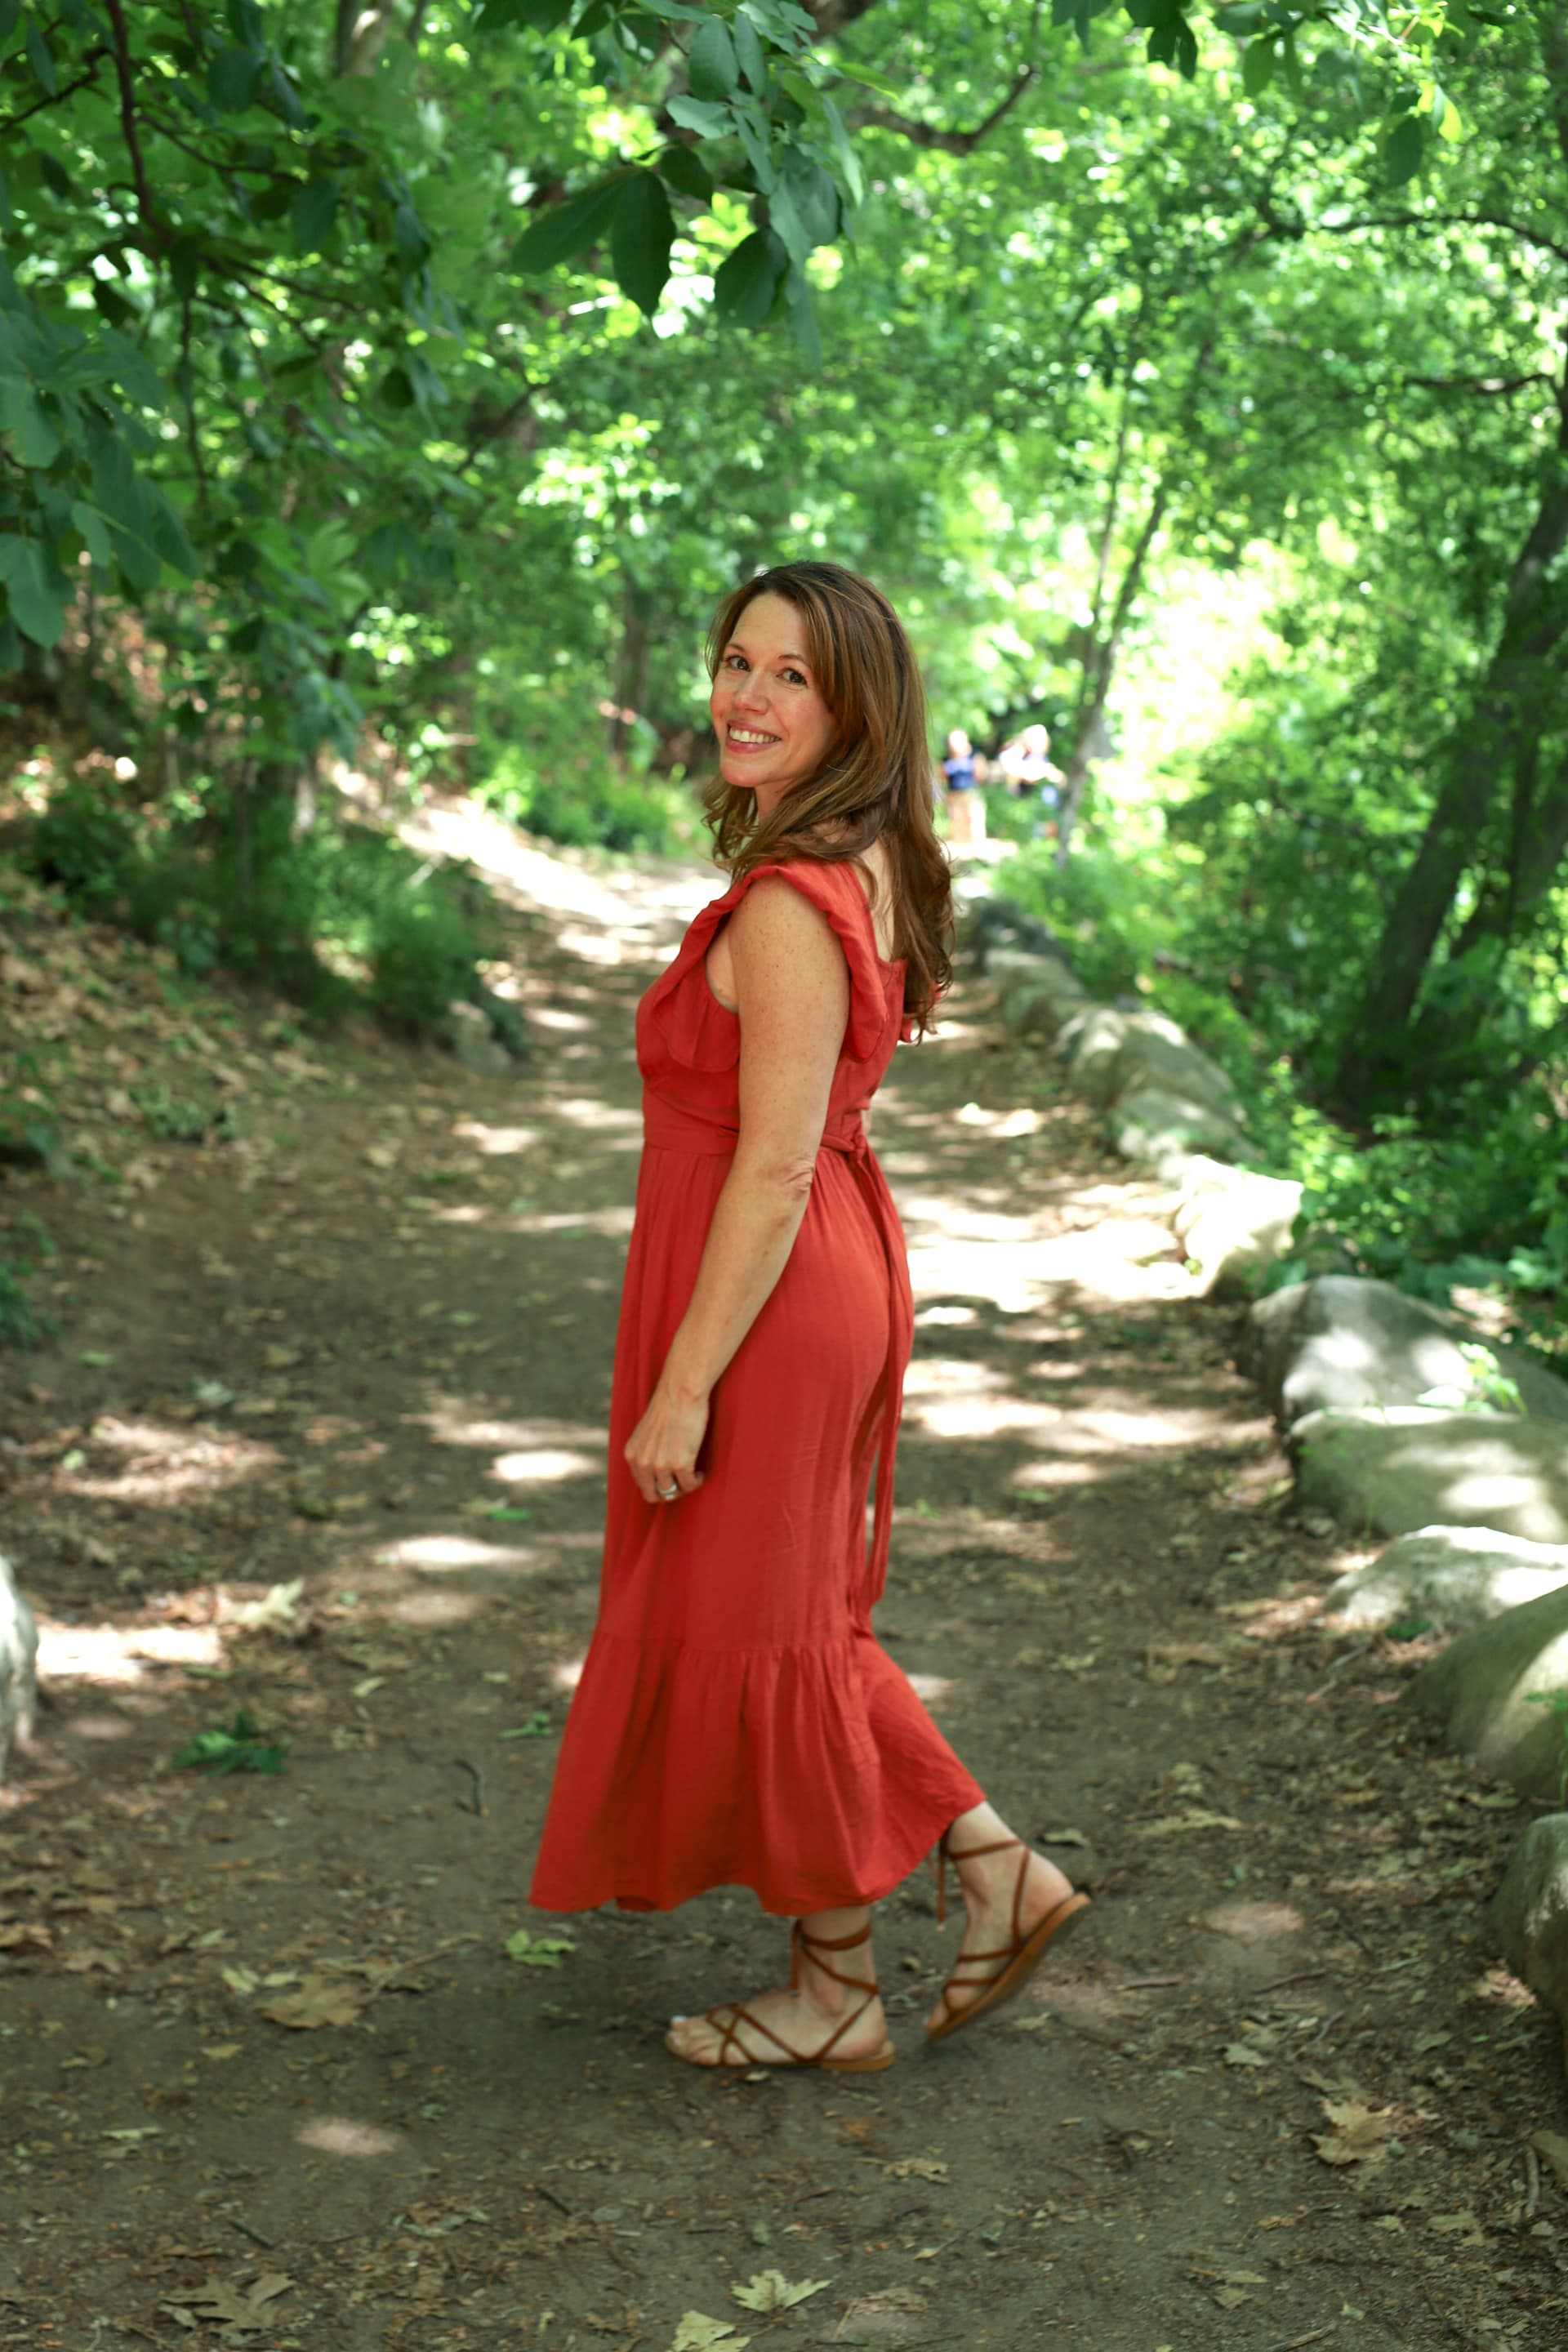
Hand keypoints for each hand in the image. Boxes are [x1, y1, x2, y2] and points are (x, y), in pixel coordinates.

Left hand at [624, 1379, 708, 1505]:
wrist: (680, 1392)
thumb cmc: (669, 1407)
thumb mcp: (647, 1433)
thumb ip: (647, 1452)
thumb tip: (657, 1472)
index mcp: (632, 1455)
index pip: (642, 1486)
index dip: (658, 1487)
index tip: (670, 1481)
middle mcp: (642, 1463)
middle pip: (654, 1495)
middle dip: (670, 1493)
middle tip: (682, 1483)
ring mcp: (661, 1465)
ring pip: (673, 1492)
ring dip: (685, 1486)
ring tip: (693, 1475)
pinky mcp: (680, 1464)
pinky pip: (689, 1485)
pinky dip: (696, 1481)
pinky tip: (700, 1472)